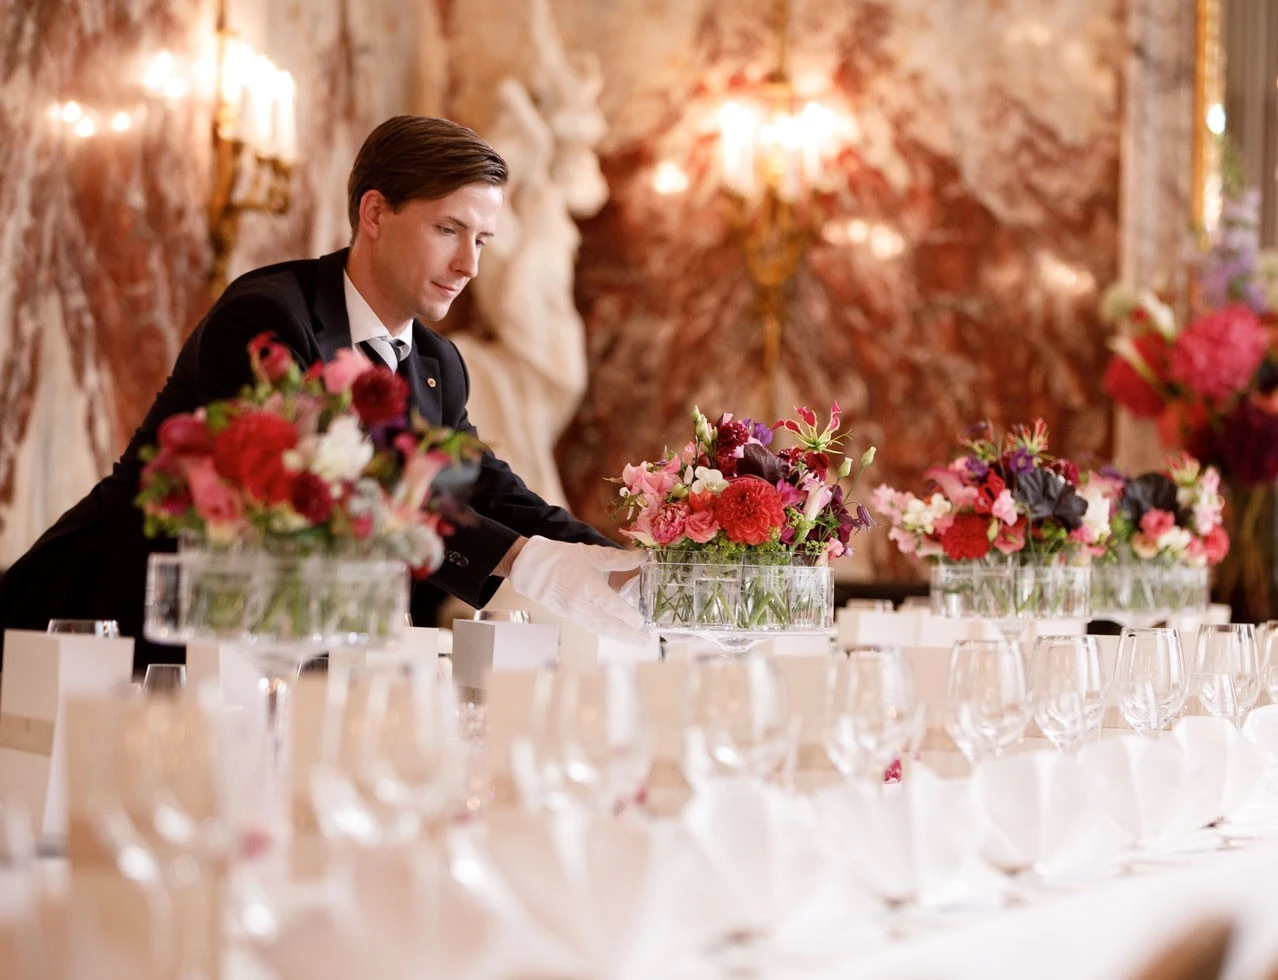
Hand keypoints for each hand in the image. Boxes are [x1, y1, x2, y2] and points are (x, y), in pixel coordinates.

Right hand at [508, 537, 648, 642]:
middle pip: (608, 624)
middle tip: (645, 640)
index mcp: (589, 588)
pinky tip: (615, 634)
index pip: (611, 605)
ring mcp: (575, 614)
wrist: (532, 570)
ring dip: (619, 637)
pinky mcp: (571, 617)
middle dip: (628, 634)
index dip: (626, 615)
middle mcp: (582, 605)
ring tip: (636, 641)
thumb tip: (642, 557)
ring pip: (600, 629)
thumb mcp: (592, 554)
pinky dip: (605, 632)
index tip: (641, 622)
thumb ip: (618, 558)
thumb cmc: (562, 559)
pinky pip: (591, 628)